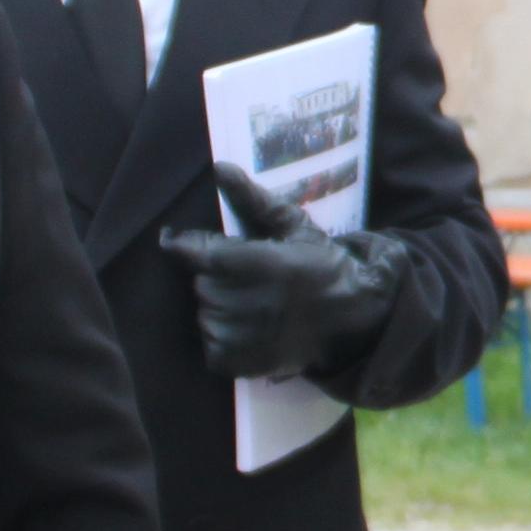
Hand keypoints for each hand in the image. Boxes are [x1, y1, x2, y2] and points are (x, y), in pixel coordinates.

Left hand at [161, 162, 408, 381]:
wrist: (354, 320)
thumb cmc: (323, 266)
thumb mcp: (294, 227)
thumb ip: (253, 200)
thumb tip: (219, 168)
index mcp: (257, 263)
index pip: (198, 253)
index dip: (185, 246)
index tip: (177, 242)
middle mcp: (245, 301)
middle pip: (200, 283)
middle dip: (215, 277)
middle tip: (243, 278)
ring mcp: (239, 336)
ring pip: (204, 315)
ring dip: (218, 308)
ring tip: (249, 305)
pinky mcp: (237, 362)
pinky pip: (210, 346)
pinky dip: (223, 338)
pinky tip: (248, 330)